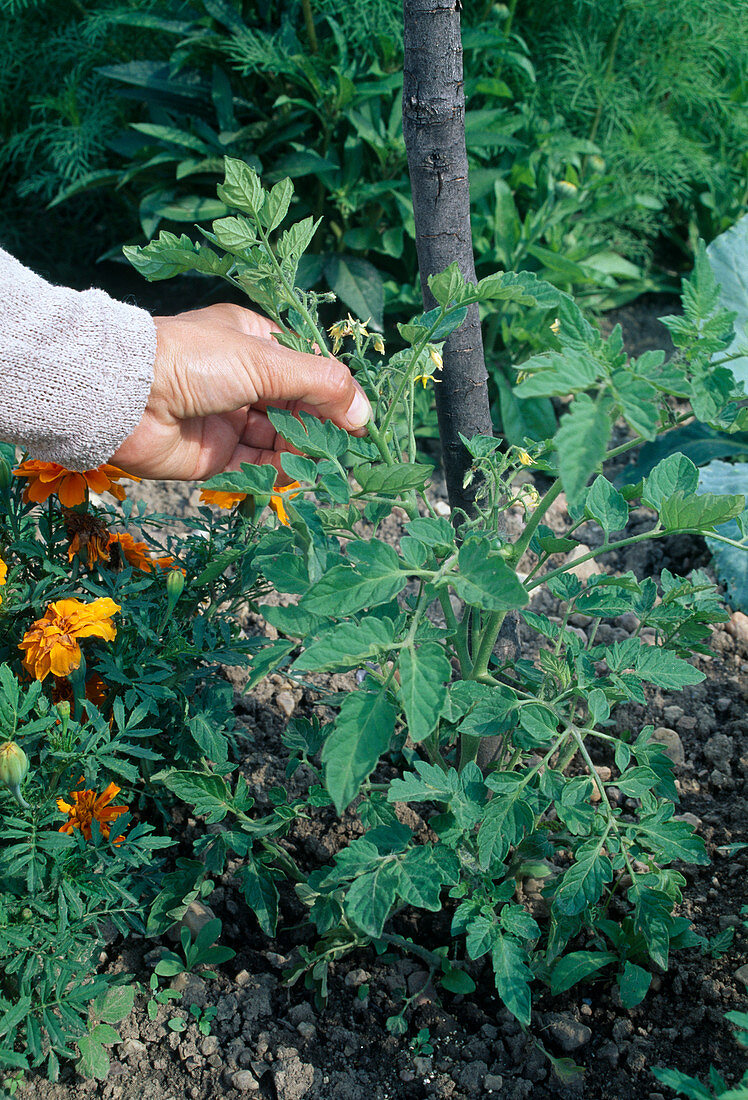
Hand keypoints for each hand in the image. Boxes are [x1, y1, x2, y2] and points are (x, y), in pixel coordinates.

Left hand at [110, 304, 370, 479]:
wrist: (125, 397)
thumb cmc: (192, 359)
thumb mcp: (264, 360)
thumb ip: (319, 383)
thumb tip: (364, 413)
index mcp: (252, 342)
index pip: (306, 369)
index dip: (334, 392)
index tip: (360, 417)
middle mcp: (242, 379)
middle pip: (297, 407)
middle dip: (322, 426)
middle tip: (349, 447)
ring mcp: (229, 419)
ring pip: (280, 440)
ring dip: (303, 451)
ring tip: (326, 464)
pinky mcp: (215, 456)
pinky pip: (256, 468)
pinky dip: (278, 473)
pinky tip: (296, 475)